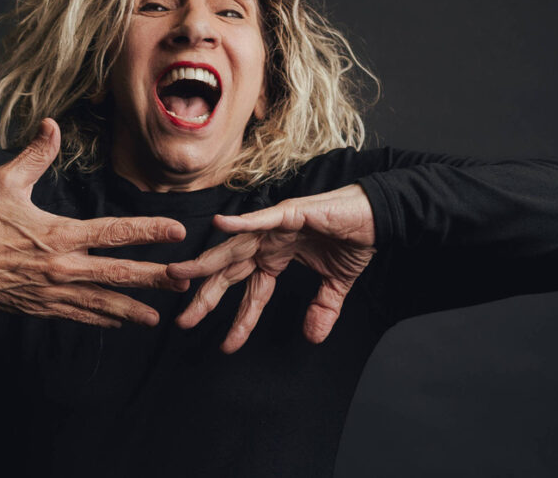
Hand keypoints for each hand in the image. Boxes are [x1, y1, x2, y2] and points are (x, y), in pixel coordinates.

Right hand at [0, 118, 187, 327]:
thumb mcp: (4, 182)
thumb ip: (34, 155)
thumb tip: (51, 125)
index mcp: (58, 235)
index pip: (114, 232)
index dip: (148, 231)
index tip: (176, 231)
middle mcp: (61, 267)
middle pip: (118, 273)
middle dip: (153, 278)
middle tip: (184, 280)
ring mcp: (51, 292)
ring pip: (101, 302)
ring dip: (132, 308)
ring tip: (159, 315)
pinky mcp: (40, 307)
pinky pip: (78, 315)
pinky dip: (101, 319)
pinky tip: (119, 321)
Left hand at [167, 184, 376, 352]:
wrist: (377, 214)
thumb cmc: (354, 239)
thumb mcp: (336, 284)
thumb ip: (322, 308)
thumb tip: (313, 337)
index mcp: (276, 258)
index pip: (252, 294)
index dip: (239, 320)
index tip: (226, 345)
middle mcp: (269, 243)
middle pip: (230, 272)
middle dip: (205, 295)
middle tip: (182, 320)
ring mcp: (275, 227)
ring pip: (234, 247)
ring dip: (207, 260)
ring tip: (180, 273)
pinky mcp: (290, 212)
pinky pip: (261, 219)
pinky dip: (240, 223)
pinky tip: (218, 225)